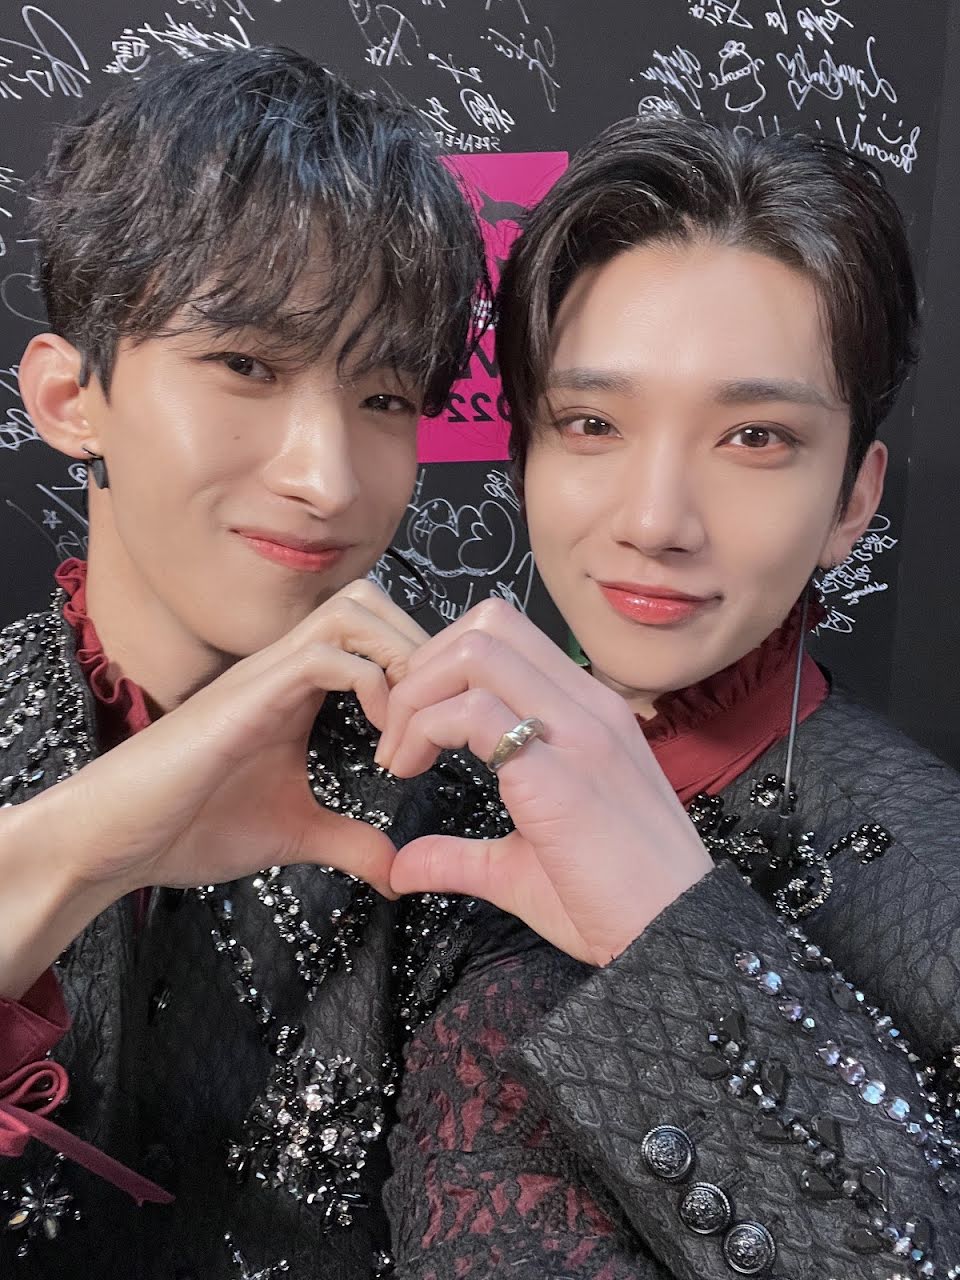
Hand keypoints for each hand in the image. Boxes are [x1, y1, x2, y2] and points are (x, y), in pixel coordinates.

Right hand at [64, 578, 429, 896]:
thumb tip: (397, 872)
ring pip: (351, 612)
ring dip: (399, 657)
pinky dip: (373, 688)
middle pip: (369, 600)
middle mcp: (283, 665)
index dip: (419, 665)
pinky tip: (383, 745)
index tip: (439, 728)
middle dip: (420, 645)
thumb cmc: (189, 826)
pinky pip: (326, 656)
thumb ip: (347, 841)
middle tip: (438, 712)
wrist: (114, 838)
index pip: (371, 631)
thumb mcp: (293, 834)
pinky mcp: (248, 695)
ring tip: (414, 725)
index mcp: (296, 686)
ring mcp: (264, 674)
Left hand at [376, 599, 713, 965]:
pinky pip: (474, 711)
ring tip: (399, 752)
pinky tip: (410, 771)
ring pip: (477, 650)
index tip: (413, 724)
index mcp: (588, 714)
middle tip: (395, 729)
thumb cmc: (614, 904)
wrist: (673, 937)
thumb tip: (402, 865)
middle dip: (424, 664)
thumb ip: (460, 855)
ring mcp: (578, 730)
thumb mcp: (520, 868)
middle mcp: (588, 705)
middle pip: (489, 621)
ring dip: (418, 692)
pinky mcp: (559, 770)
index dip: (443, 665)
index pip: (508, 636)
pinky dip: (423, 729)